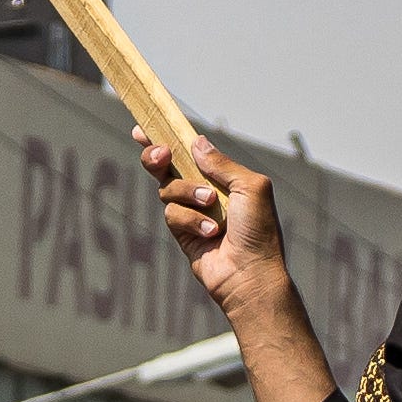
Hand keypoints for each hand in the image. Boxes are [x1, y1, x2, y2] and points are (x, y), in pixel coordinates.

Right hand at [151, 134, 283, 314]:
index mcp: (222, 176)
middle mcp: (203, 190)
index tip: (142, 128)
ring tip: (211, 204)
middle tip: (163, 156)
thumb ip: (221, 163)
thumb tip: (197, 142)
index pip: (189, 151)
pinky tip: (211, 232)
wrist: (250, 273)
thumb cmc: (259, 231)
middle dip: (157, 157)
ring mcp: (191, 211)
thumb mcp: (250, 187)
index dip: (165, 138)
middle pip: (165, 165)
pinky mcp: (181, 232)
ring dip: (188, 193)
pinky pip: (171, 214)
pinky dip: (190, 220)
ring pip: (167, 188)